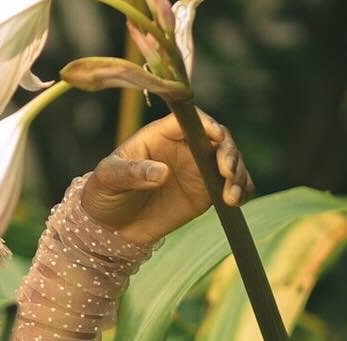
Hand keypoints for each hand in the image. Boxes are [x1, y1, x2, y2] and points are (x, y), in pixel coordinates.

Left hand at [79, 110, 253, 245]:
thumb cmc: (104, 192)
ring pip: (230, 160)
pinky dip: (242, 189)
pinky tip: (237, 200)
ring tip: (232, 196)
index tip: (216, 137)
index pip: (188, 120)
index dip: (205, 124)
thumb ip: (132, 173)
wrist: (112, 226)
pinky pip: (233, 184)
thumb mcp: (109, 179)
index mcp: (159, 134)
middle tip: (227, 172)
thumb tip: (161, 172)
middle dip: (228, 151)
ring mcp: (197, 168)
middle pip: (216, 137)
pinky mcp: (207, 191)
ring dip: (239, 173)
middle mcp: (183, 146)